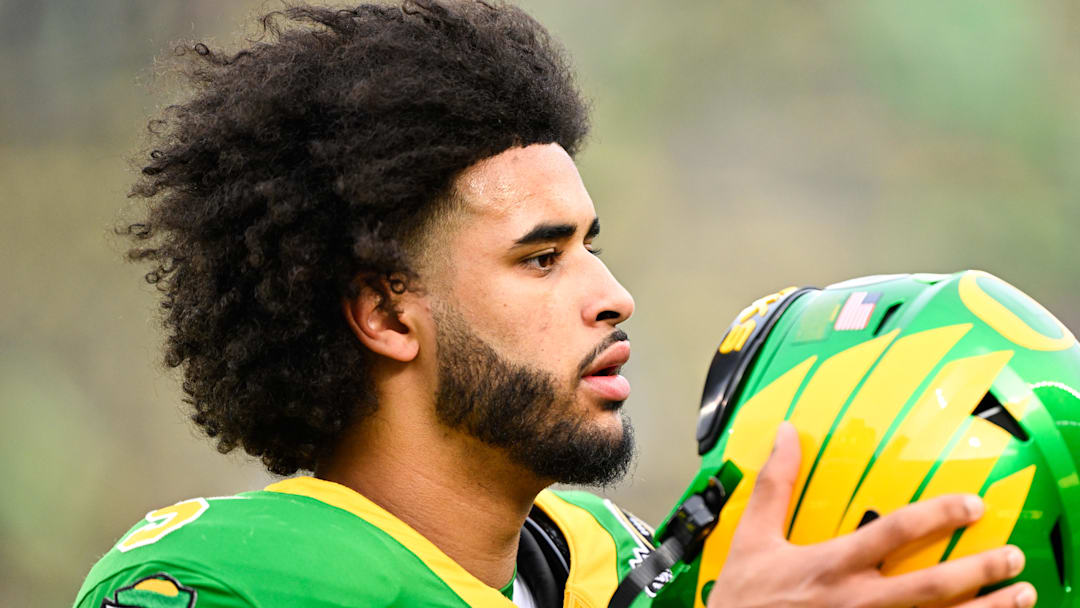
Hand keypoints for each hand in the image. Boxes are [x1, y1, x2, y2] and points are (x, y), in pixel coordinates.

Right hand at [706, 422, 1036, 607]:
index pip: (895, 533)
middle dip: (979, 570)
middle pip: (932, 586)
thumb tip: (784, 436)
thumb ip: (773, 486)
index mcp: (831, 565)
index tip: (971, 505)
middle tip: (1011, 556)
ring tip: (1020, 596)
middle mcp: (857, 602)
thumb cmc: (742, 601)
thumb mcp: (750, 539)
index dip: (940, 516)